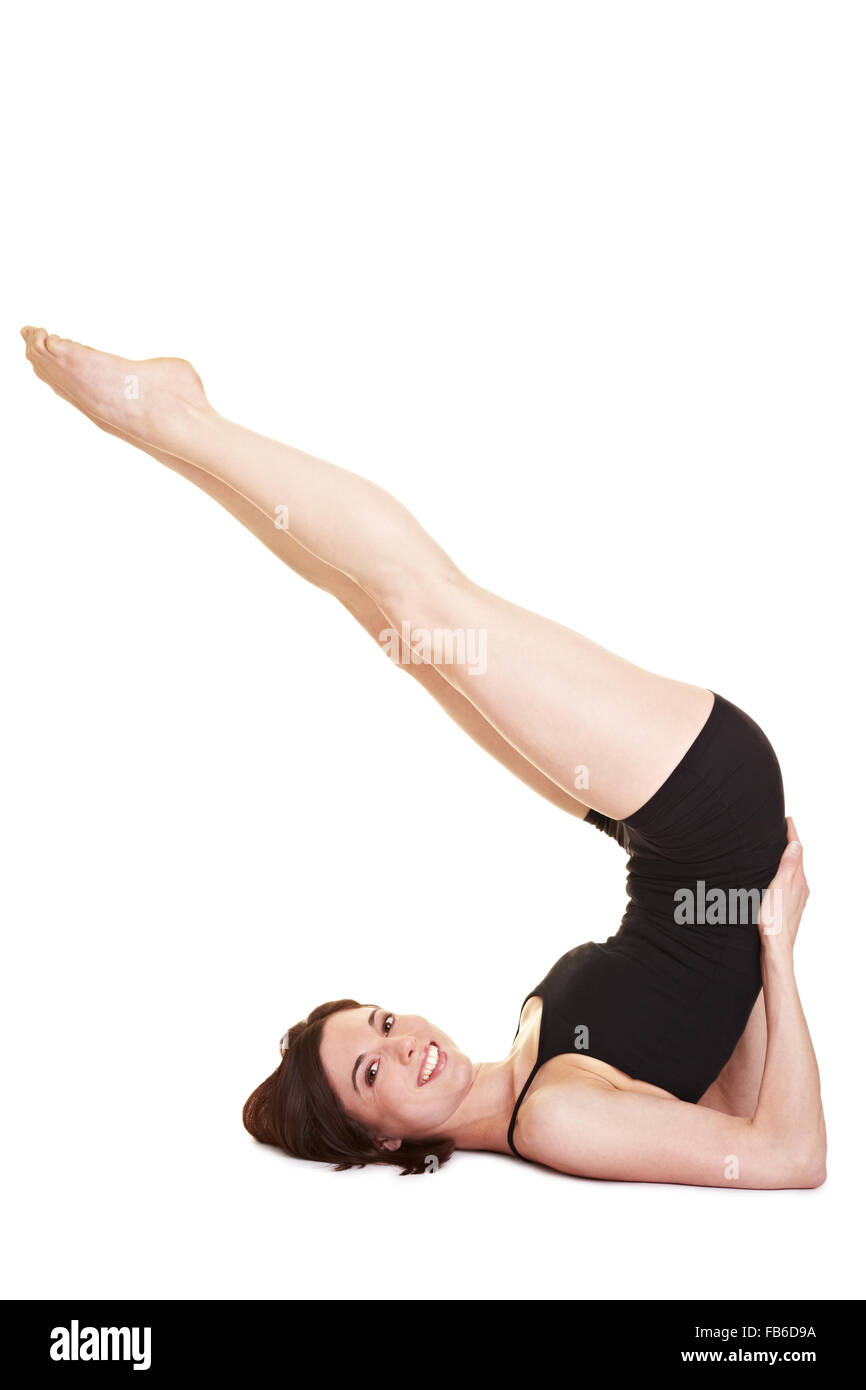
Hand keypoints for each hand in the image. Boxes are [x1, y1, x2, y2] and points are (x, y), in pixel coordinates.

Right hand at [758, 817, 809, 952]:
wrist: (776, 949)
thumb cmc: (774, 922)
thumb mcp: (778, 889)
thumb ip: (788, 867)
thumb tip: (796, 845)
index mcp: (799, 881)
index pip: (797, 851)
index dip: (792, 833)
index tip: (787, 819)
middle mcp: (801, 888)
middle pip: (797, 860)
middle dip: (790, 844)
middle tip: (782, 830)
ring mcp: (797, 898)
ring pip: (794, 873)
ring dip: (787, 859)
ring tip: (777, 850)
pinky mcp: (790, 907)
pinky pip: (790, 884)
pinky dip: (785, 873)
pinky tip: (776, 877)